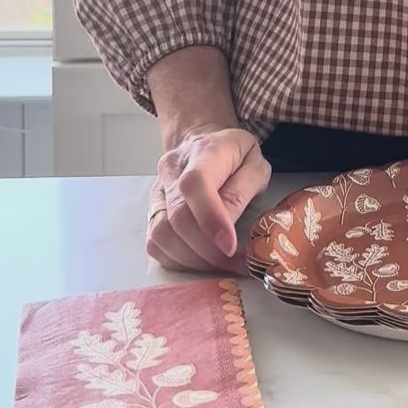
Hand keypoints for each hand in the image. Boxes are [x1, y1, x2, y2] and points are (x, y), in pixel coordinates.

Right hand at [146, 126, 271, 272]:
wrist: (204, 143)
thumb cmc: (236, 157)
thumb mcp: (256, 165)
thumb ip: (242, 192)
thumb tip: (226, 229)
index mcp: (204, 152)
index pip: (195, 184)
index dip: (210, 219)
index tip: (230, 246)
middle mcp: (172, 170)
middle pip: (177, 217)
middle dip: (208, 250)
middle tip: (237, 263)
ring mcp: (157, 191)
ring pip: (162, 234)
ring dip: (194, 259)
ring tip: (222, 264)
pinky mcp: (152, 210)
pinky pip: (156, 243)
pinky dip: (179, 260)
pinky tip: (202, 261)